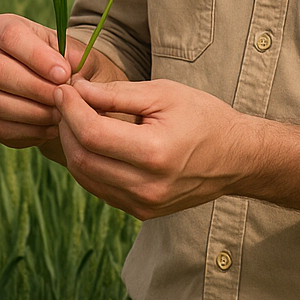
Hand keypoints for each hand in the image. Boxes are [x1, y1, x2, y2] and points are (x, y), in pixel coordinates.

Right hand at [0, 14, 70, 148]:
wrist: (50, 85)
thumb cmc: (61, 62)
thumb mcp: (71, 52)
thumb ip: (73, 58)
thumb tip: (69, 73)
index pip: (10, 36)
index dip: (37, 56)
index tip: (64, 74)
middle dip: (36, 88)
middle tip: (63, 99)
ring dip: (32, 113)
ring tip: (60, 115)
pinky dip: (25, 131)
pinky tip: (48, 128)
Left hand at [55, 77, 251, 219]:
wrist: (236, 157)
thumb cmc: (203, 117)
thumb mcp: (163, 93)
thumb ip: (116, 94)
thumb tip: (76, 90)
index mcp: (154, 153)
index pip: (92, 134)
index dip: (70, 108)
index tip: (63, 88)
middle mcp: (146, 186)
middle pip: (82, 157)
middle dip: (65, 125)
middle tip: (65, 100)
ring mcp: (143, 204)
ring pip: (84, 176)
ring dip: (72, 145)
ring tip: (75, 118)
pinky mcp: (141, 211)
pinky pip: (99, 188)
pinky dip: (87, 163)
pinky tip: (91, 141)